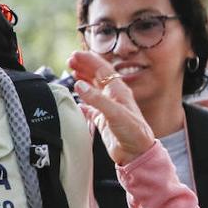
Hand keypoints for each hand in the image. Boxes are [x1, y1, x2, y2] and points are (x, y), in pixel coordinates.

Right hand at [68, 51, 156, 165]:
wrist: (137, 153)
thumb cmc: (133, 132)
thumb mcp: (115, 113)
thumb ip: (96, 99)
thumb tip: (79, 85)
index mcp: (118, 90)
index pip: (102, 69)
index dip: (88, 60)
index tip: (75, 55)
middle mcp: (113, 96)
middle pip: (97, 76)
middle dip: (84, 66)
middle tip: (70, 61)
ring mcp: (108, 107)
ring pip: (93, 89)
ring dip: (83, 79)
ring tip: (72, 73)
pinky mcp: (103, 120)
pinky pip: (90, 107)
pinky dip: (82, 102)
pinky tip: (76, 101)